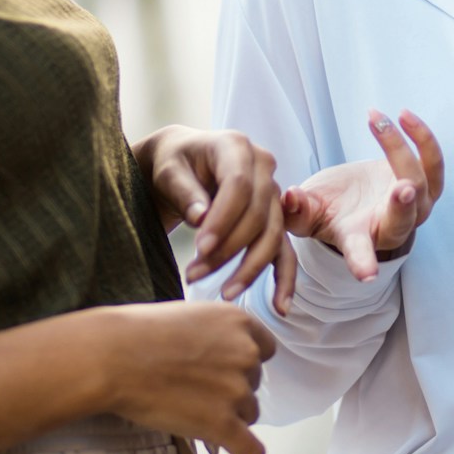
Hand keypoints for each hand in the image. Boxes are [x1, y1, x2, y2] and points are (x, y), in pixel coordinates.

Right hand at [98, 301, 277, 453]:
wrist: (114, 357)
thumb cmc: (137, 334)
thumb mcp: (188, 315)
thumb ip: (212, 335)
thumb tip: (212, 358)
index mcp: (237, 322)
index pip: (264, 349)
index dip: (246, 364)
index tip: (231, 373)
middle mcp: (245, 353)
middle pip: (252, 383)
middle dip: (230, 390)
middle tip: (195, 393)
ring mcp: (237, 390)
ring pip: (248, 414)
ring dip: (229, 418)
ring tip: (193, 417)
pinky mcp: (223, 423)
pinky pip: (251, 452)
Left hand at [138, 125, 291, 312]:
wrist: (184, 163)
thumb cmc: (173, 164)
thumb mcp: (168, 171)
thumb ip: (185, 192)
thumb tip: (200, 218)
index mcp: (236, 146)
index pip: (238, 185)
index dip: (222, 219)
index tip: (200, 248)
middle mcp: (263, 167)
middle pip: (257, 215)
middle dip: (229, 250)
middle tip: (195, 275)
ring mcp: (273, 194)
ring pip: (272, 236)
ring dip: (249, 269)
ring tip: (224, 294)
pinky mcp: (273, 219)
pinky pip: (284, 250)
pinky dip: (285, 279)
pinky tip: (281, 306)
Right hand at [282, 110, 443, 281]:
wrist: (355, 198)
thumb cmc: (328, 209)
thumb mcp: (307, 212)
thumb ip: (297, 209)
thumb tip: (288, 195)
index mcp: (359, 237)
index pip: (361, 253)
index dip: (363, 262)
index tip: (367, 275)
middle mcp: (392, 226)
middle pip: (402, 220)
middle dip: (404, 206)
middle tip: (404, 188)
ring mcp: (415, 207)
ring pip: (421, 182)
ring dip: (404, 151)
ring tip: (379, 122)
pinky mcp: (427, 182)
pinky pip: (431, 160)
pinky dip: (420, 137)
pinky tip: (402, 116)